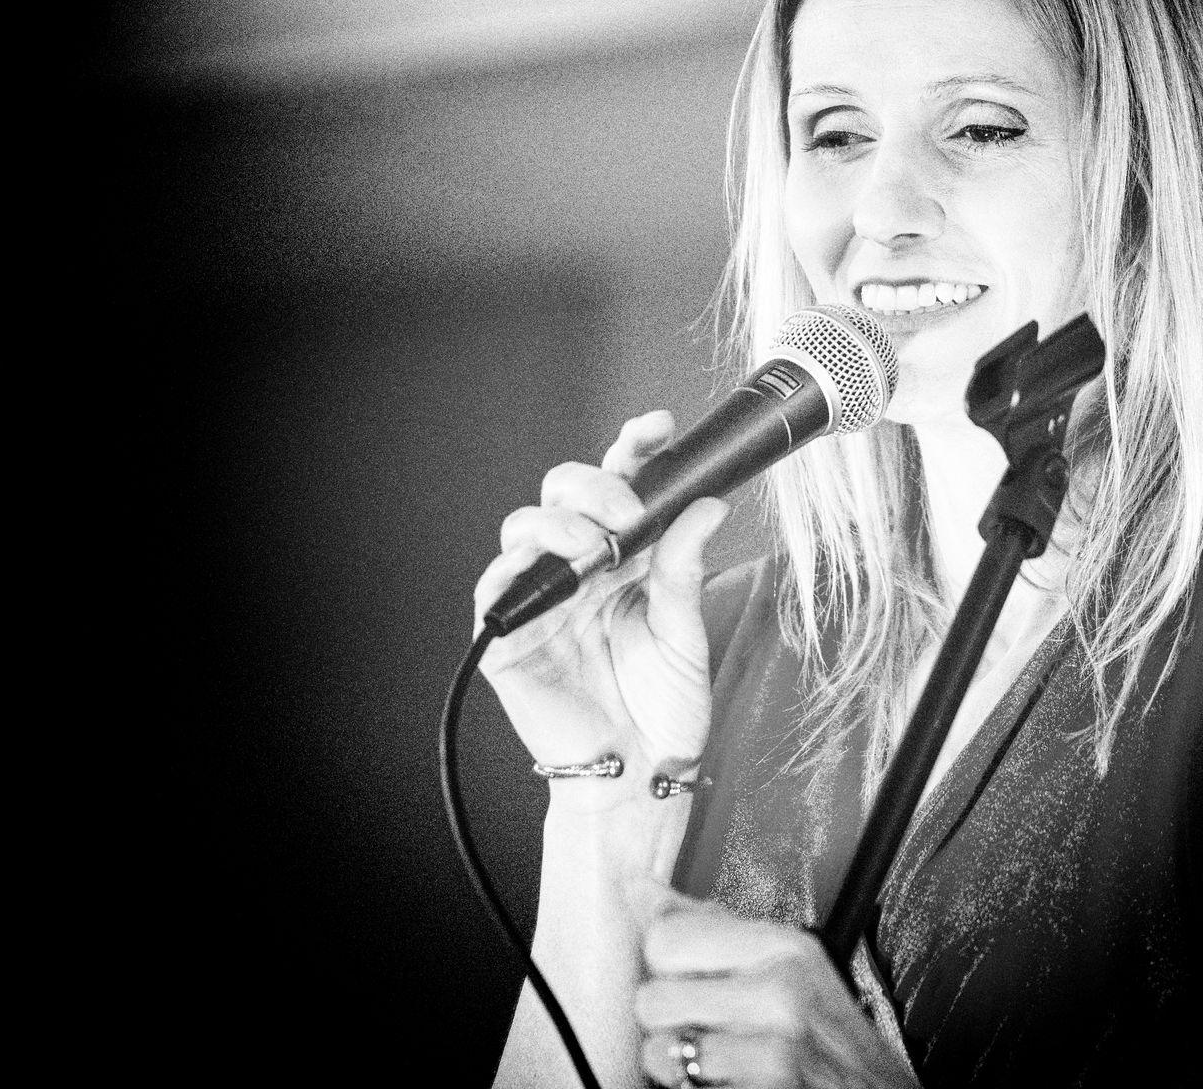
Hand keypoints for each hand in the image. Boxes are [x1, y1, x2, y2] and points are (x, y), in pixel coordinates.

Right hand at [474, 411, 727, 781]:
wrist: (643, 774)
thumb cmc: (664, 707)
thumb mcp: (686, 631)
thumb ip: (686, 568)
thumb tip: (708, 504)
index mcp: (626, 557)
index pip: (620, 485)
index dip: (631, 448)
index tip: (655, 428)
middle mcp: (580, 567)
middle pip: (564, 490)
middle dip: (594, 486)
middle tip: (629, 516)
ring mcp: (541, 598)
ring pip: (524, 526)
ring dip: (559, 524)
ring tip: (595, 551)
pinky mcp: (509, 635)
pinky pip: (494, 587)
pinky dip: (514, 571)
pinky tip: (547, 577)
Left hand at [633, 882, 920, 1088]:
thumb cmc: (833, 1045)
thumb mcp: (788, 969)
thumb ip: (711, 927)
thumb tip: (641, 887)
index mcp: (786, 948)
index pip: (668, 936)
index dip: (666, 966)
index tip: (687, 979)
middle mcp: (783, 992)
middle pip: (654, 996)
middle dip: (671, 1022)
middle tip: (713, 1030)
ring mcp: (776, 1050)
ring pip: (659, 1052)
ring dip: (678, 1068)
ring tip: (721, 1064)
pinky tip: (733, 1085)